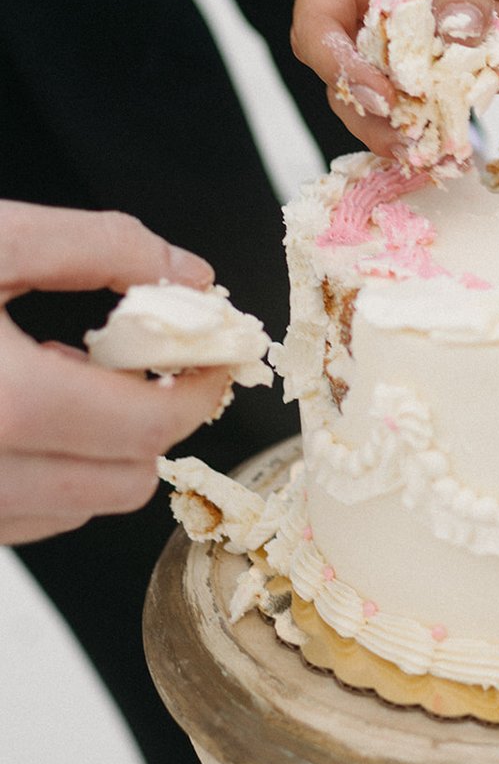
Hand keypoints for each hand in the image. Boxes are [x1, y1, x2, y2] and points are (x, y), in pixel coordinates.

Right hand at [0, 202, 231, 544]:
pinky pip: (29, 516)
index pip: (149, 428)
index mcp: (6, 405)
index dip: (200, 391)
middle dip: (151, 422)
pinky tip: (23, 410)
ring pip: (79, 508)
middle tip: (137, 362)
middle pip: (126, 482)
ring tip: (61, 378)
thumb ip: (97, 247)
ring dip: (100, 451)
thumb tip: (192, 277)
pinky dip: (50, 471)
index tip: (213, 356)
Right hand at [291, 0, 498, 154]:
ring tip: (444, 150)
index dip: (342, 70)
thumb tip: (459, 39)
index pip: (319, 30)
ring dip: (425, 120)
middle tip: (409, 144)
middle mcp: (373, 3)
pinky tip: (488, 108)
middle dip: (377, 114)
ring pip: (406, 90)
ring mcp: (420, 26)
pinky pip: (463, 80)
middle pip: (354, 77)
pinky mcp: (467, 37)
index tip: (380, 95)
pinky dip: (475, 98)